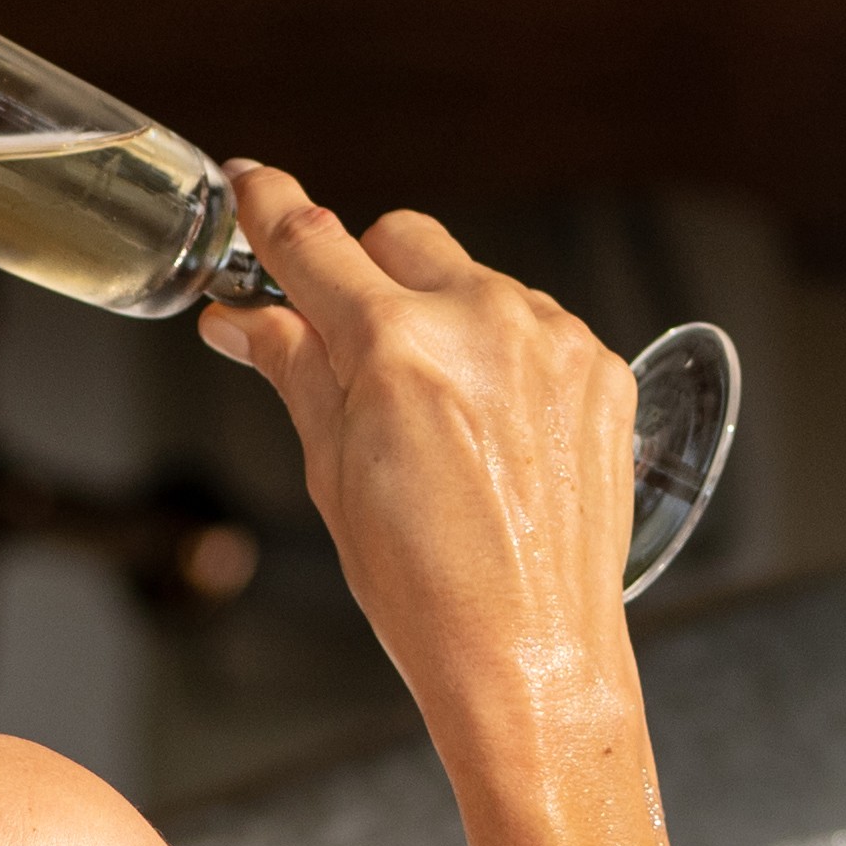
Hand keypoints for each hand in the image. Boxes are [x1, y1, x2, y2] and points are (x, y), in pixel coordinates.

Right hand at [197, 168, 713, 845]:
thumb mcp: (332, 476)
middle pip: (397, 238)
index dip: (269, 208)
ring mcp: (552, 340)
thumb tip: (245, 319)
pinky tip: (493, 436)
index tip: (252, 184)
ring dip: (439, 320)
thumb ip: (294, 371)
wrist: (533, 660)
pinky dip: (502, 357)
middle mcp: (483, 322)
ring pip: (471, 282)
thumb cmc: (427, 591)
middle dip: (363, 276)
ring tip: (434, 424)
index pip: (313, 240)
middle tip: (346, 348)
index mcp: (397, 347)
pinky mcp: (600, 368)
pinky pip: (532, 326)